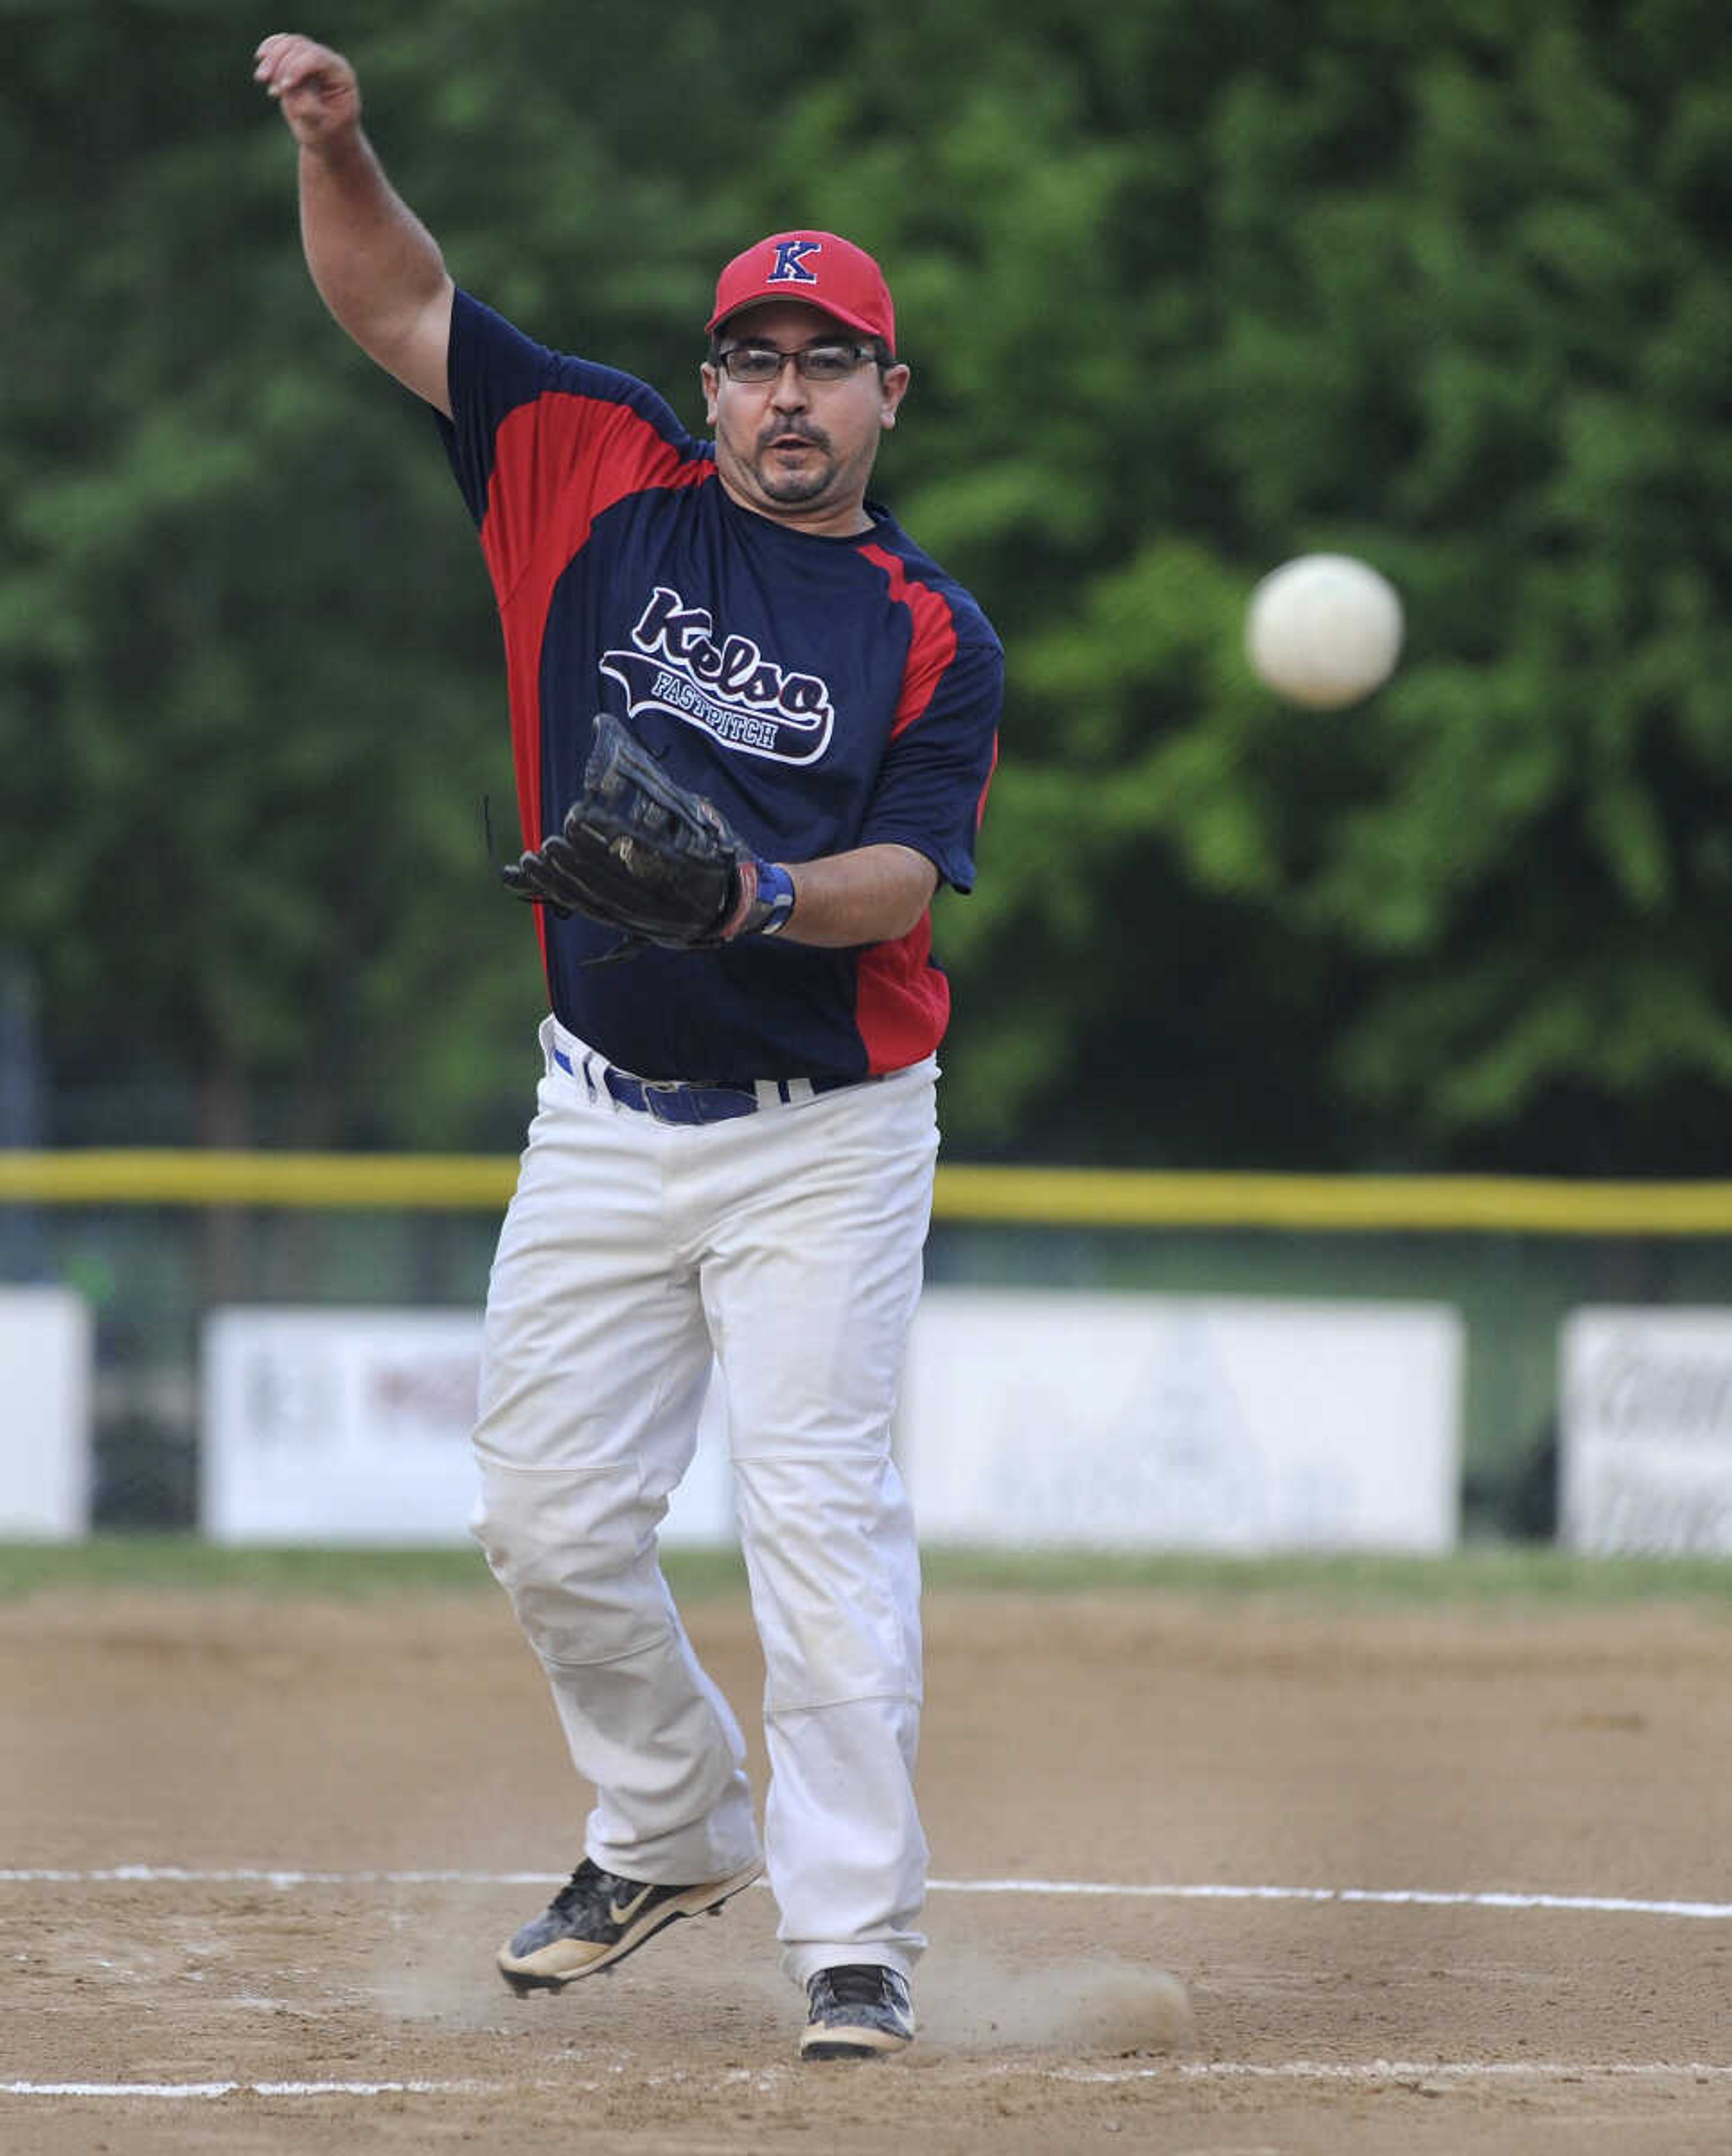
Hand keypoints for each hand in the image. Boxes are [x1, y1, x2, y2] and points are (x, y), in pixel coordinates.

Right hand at [253, 33, 360, 150]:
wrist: (325, 137)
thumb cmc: (327, 134)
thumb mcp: (320, 127)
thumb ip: (307, 107)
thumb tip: (288, 87)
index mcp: (342, 75)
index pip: (317, 58)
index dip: (296, 67)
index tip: (283, 87)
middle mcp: (329, 62)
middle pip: (300, 46)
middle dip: (279, 61)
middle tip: (262, 79)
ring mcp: (314, 59)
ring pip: (289, 43)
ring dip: (271, 57)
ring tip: (261, 78)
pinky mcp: (299, 60)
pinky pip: (282, 45)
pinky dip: (269, 51)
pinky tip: (260, 62)